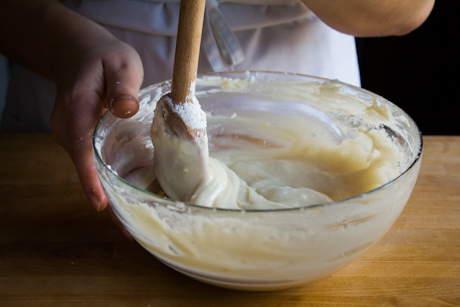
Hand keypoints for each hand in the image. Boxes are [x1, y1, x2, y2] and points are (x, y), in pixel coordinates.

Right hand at [50, 30, 142, 238]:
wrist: (78, 52)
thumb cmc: (103, 57)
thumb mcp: (121, 63)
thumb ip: (124, 85)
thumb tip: (126, 110)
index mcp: (78, 108)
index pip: (81, 148)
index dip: (90, 178)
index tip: (100, 204)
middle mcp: (67, 127)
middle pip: (84, 168)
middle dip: (104, 198)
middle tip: (128, 230)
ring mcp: (70, 134)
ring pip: (87, 169)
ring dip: (107, 194)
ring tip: (131, 222)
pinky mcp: (78, 139)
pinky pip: (90, 163)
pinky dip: (104, 181)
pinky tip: (124, 197)